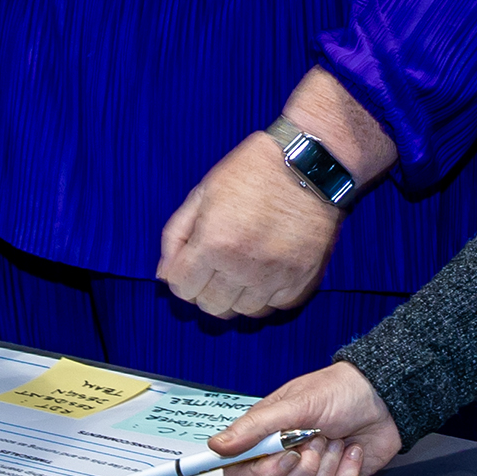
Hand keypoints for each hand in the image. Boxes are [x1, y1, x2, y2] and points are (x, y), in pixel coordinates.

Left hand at [158, 135, 341, 316]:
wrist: (311, 163)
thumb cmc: (254, 170)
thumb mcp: (204, 192)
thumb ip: (176, 235)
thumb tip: (164, 274)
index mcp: (215, 243)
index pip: (182, 288)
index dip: (181, 275)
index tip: (190, 263)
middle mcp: (245, 267)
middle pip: (211, 307)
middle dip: (205, 289)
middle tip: (214, 265)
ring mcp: (276, 277)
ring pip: (243, 312)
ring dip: (236, 293)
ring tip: (241, 265)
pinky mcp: (302, 280)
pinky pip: (274, 307)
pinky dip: (266, 294)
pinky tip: (265, 269)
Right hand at [209, 362, 401, 475]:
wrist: (384, 399)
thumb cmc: (338, 392)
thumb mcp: (295, 403)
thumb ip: (255, 427)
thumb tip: (216, 446)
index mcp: (263, 441)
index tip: (285, 456)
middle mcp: (280, 464)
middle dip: (300, 472)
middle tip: (316, 440)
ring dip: (324, 472)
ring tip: (334, 441)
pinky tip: (351, 451)